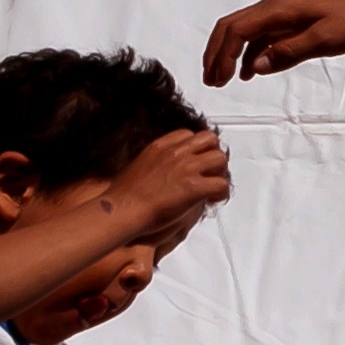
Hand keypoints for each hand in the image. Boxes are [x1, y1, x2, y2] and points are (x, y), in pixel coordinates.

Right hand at [112, 127, 235, 233]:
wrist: (122, 210)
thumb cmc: (124, 197)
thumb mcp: (138, 167)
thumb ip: (155, 162)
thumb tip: (164, 171)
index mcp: (159, 146)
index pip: (188, 134)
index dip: (196, 148)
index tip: (195, 161)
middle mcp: (175, 153)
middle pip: (209, 139)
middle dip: (213, 155)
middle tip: (210, 173)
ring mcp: (186, 168)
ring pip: (220, 158)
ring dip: (220, 173)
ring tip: (212, 188)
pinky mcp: (194, 187)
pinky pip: (222, 184)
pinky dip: (221, 193)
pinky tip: (211, 201)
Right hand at [204, 0, 344, 82]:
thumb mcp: (324, 40)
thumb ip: (289, 52)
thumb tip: (256, 67)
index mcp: (277, 9)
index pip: (236, 30)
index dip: (222, 55)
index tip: (219, 79)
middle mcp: (274, 8)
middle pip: (231, 28)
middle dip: (216, 53)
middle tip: (210, 80)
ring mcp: (281, 15)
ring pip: (244, 33)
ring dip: (230, 55)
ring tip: (222, 80)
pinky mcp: (291, 23)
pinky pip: (261, 37)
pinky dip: (250, 54)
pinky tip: (249, 73)